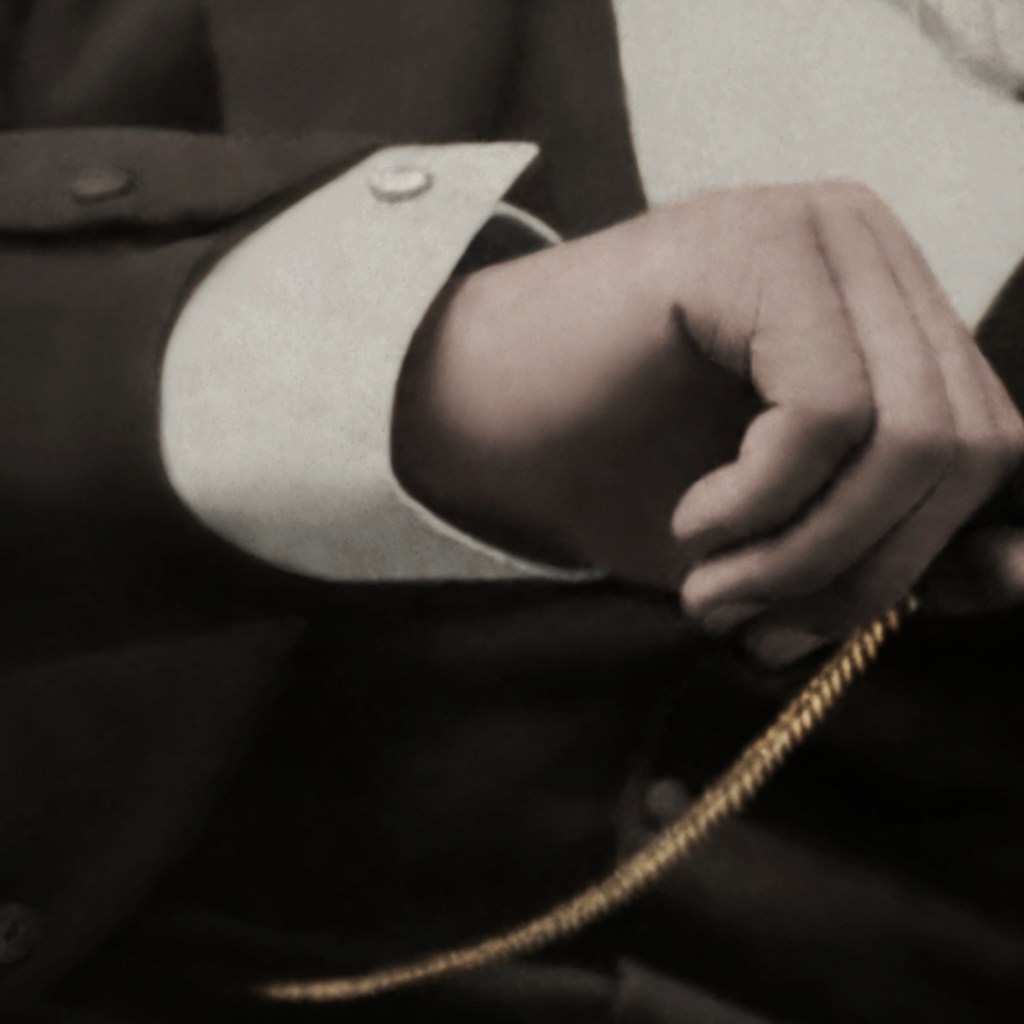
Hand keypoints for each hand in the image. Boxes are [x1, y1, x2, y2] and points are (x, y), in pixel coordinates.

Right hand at [393, 182, 1023, 662]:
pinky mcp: (750, 246)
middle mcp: (865, 245)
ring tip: (713, 586)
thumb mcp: (775, 538)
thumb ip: (894, 547)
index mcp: (883, 305)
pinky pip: (826, 411)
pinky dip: (764, 503)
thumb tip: (1010, 575)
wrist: (467, 424)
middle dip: (861, 571)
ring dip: (808, 552)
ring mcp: (813, 232)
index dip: (918, 559)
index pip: (986, 443)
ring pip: (909, 435)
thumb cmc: (615, 477)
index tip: (812, 627)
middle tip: (753, 624)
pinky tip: (693, 520)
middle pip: (965, 444)